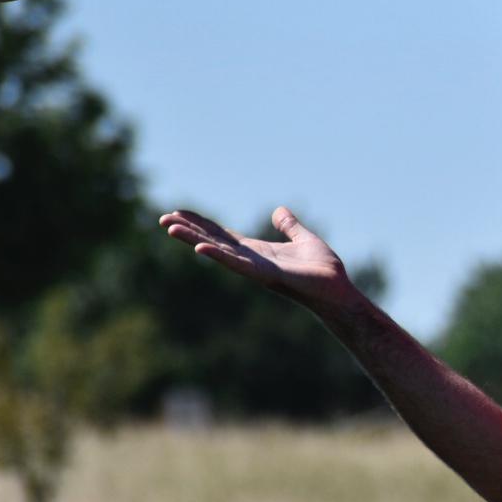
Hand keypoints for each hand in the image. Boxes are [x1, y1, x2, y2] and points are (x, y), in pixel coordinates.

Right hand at [159, 206, 356, 311]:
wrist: (337, 290)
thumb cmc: (322, 270)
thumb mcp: (304, 239)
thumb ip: (289, 226)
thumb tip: (279, 211)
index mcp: (257, 251)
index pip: (222, 235)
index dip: (201, 224)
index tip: (178, 212)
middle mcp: (251, 260)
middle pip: (213, 241)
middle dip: (189, 230)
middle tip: (163, 218)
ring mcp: (255, 268)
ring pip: (218, 251)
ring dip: (194, 239)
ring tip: (170, 227)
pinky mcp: (266, 274)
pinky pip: (238, 264)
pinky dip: (219, 255)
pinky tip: (200, 248)